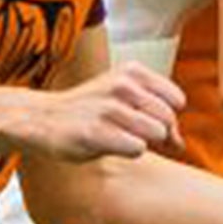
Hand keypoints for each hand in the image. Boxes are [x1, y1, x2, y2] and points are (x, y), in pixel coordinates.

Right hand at [18, 63, 183, 161]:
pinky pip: (138, 149)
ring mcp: (109, 109)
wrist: (42, 118)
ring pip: (156, 134)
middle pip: (168, 120)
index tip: (146, 121)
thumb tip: (180, 144)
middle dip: (157, 133)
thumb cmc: (88, 110)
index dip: (166, 117)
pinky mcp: (96, 132)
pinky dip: (128, 152)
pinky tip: (107, 144)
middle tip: (130, 133)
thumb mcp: (124, 97)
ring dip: (141, 142)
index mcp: (131, 71)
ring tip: (117, 136)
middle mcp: (122, 85)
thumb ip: (156, 113)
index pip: (176, 100)